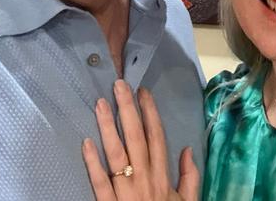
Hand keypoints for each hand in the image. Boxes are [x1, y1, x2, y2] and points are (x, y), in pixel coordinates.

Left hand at [82, 79, 198, 200]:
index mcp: (163, 177)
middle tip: (119, 85)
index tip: (143, 91)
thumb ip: (190, 178)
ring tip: (100, 104)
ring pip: (116, 154)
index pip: (156, 138)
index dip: (150, 113)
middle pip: (135, 138)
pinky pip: (99, 182)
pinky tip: (85, 142)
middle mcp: (144, 179)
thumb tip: (187, 150)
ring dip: (107, 127)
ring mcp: (125, 192)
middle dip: (127, 110)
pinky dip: (92, 162)